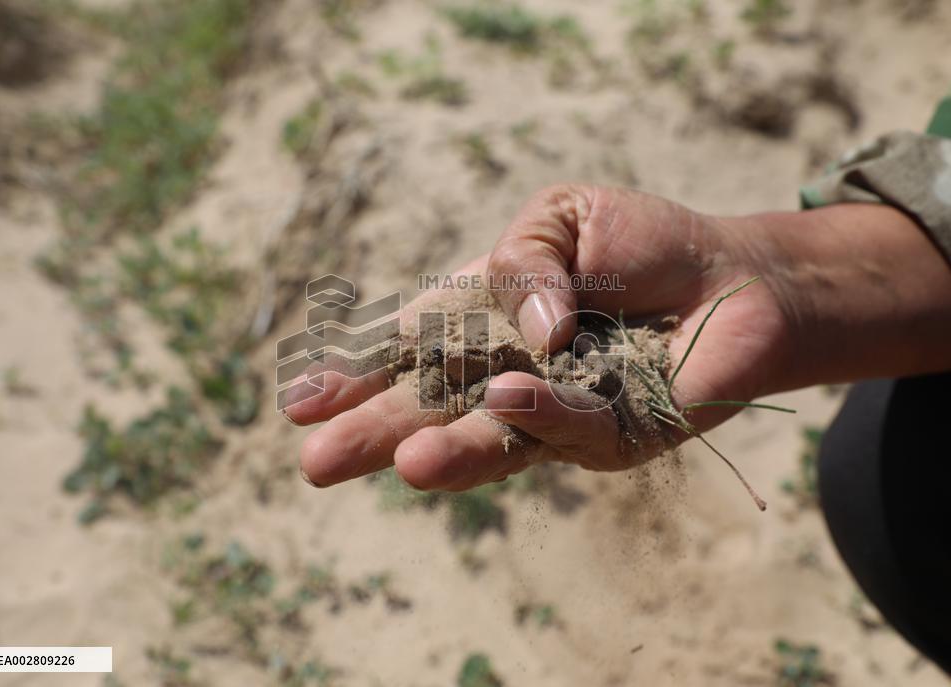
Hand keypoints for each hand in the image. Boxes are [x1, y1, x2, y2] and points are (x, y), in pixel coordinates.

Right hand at [285, 185, 950, 490]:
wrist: (738, 272)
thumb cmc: (646, 244)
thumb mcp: (563, 218)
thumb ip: (522, 260)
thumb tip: (532, 329)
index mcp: (487, 321)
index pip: (411, 349)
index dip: (359, 373)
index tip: (301, 401)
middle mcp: (512, 375)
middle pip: (435, 408)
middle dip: (376, 433)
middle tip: (316, 465)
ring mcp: (561, 412)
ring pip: (495, 437)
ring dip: (447, 448)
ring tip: (401, 462)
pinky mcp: (619, 435)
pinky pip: (576, 425)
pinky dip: (540, 410)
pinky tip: (503, 398)